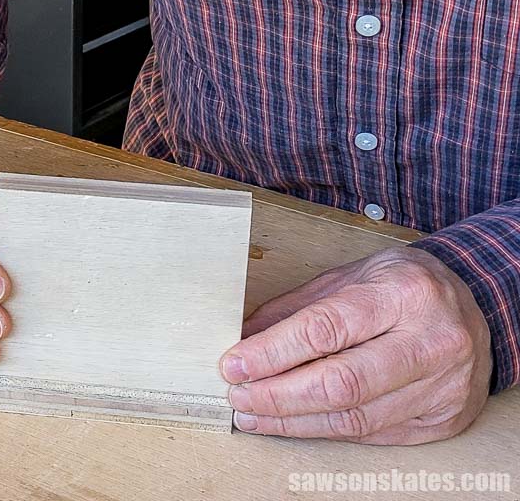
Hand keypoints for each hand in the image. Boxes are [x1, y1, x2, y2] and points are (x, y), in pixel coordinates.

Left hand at [220, 247, 491, 443]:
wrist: (476, 306)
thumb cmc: (402, 288)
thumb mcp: (349, 277)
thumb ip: (294, 308)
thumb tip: (241, 338)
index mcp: (403, 293)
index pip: (326, 329)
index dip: (272, 352)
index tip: (233, 364)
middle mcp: (431, 340)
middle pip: (341, 383)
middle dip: (277, 396)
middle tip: (238, 397)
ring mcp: (444, 385)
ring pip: (355, 417)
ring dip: (293, 421)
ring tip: (253, 416)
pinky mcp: (444, 419)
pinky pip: (372, 432)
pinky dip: (323, 430)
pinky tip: (291, 423)